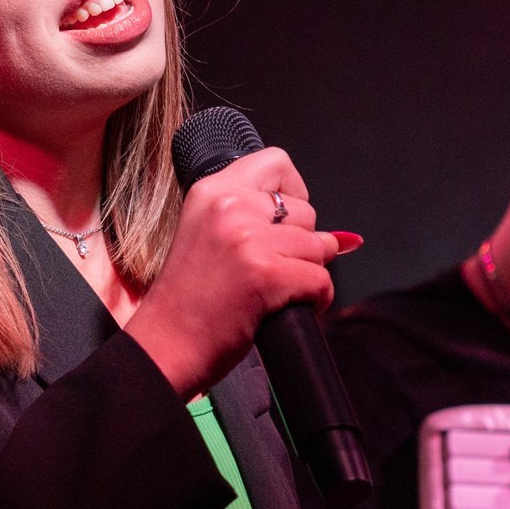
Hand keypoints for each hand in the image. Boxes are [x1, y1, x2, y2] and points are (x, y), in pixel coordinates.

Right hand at [124, 147, 354, 397]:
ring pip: (319, 246)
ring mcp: (248, 240)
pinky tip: (285, 308)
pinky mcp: (266, 275)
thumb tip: (345, 239)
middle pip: (306, 211)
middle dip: (301, 244)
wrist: (164, 347)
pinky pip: (321, 280)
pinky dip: (315, 300)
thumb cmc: (186, 302)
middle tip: (267, 269)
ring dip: (307, 273)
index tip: (283, 222)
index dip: (293, 193)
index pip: (276, 162)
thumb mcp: (210, 240)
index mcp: (210, 192)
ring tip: (273, 291)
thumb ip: (263, 225)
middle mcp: (229, 207)